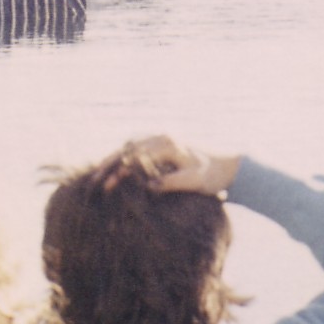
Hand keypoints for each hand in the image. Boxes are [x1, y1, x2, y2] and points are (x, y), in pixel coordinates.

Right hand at [104, 136, 239, 197]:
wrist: (229, 166)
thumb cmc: (213, 174)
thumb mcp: (194, 180)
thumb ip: (172, 182)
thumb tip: (149, 186)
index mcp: (167, 143)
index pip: (135, 154)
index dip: (119, 169)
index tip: (108, 184)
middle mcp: (162, 137)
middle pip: (127, 147)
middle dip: (109, 163)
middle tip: (95, 180)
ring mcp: (161, 140)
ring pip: (129, 146)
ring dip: (114, 159)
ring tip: (98, 174)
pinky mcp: (162, 146)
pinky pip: (136, 149)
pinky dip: (123, 158)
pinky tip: (114, 169)